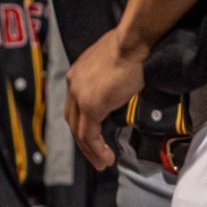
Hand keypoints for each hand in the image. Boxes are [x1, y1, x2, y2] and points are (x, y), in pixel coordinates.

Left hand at [66, 27, 146, 170]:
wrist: (133, 43)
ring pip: (79, 131)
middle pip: (73, 120)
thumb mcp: (114, 64)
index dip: (83, 124)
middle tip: (96, 156)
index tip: (94, 136)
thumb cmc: (130, 48)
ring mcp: (80, 95)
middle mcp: (73, 84)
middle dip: (83, 141)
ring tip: (102, 162)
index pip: (75, 106)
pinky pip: (89, 134)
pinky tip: (106, 157)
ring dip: (90, 150)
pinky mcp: (91, 105)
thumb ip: (110, 78)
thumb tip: (120, 86)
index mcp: (77, 74)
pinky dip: (96, 148)